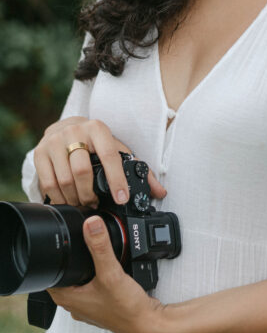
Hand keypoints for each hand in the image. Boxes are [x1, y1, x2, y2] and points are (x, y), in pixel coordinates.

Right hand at [34, 117, 165, 207]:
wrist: (66, 127)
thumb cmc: (96, 142)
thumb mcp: (117, 149)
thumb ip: (140, 170)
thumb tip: (160, 192)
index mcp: (98, 128)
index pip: (109, 156)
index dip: (117, 180)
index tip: (122, 199)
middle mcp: (75, 131)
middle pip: (82, 171)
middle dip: (91, 195)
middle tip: (96, 204)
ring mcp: (54, 142)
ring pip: (64, 179)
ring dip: (76, 198)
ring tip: (84, 204)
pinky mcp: (39, 153)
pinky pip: (48, 183)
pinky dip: (60, 198)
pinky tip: (68, 202)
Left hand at [50, 216, 164, 332]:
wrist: (148, 323)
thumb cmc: (126, 309)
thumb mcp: (111, 273)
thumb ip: (100, 247)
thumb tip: (91, 224)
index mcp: (69, 298)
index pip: (49, 275)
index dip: (54, 258)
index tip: (62, 243)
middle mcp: (76, 305)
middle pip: (65, 277)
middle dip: (71, 262)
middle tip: (79, 245)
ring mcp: (90, 306)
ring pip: (80, 283)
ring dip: (85, 270)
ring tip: (94, 257)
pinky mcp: (103, 306)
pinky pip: (94, 288)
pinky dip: (98, 278)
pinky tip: (109, 272)